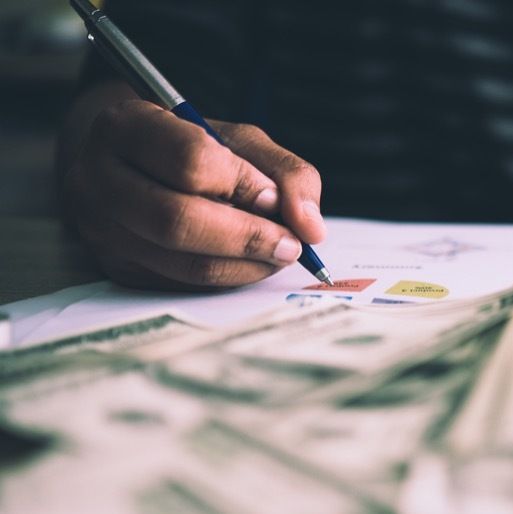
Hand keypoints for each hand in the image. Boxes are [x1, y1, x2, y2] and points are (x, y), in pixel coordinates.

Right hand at [62, 97, 326, 289]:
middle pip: (180, 221)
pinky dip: (227, 279)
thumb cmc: (193, 147)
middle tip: (292, 245)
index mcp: (126, 126)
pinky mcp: (115, 267)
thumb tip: (311, 226)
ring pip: (184, 263)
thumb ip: (286, 173)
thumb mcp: (241, 141)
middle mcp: (98, 178)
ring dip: (246, 266)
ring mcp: (101, 228)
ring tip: (278, 254)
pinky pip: (183, 285)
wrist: (135, 165)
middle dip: (249, 238)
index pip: (190, 162)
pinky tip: (247, 264)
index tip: (274, 198)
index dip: (242, 185)